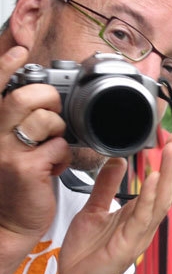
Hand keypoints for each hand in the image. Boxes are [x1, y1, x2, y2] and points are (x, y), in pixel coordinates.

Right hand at [0, 46, 69, 273]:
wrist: (10, 222)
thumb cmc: (18, 183)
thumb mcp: (13, 148)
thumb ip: (23, 124)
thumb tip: (47, 102)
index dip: (5, 66)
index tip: (19, 51)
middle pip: (26, 97)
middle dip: (50, 100)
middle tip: (54, 116)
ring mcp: (7, 151)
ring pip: (46, 120)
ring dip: (60, 132)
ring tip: (53, 147)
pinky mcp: (25, 169)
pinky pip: (58, 147)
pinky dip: (64, 156)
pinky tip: (55, 166)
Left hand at [52, 131, 171, 273]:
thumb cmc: (85, 255)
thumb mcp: (94, 210)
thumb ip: (106, 186)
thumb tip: (118, 161)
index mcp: (138, 214)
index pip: (161, 183)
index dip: (170, 162)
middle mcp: (145, 222)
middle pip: (169, 188)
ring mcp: (141, 233)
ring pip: (162, 198)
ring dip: (169, 172)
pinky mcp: (130, 243)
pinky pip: (143, 216)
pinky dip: (150, 195)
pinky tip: (153, 176)